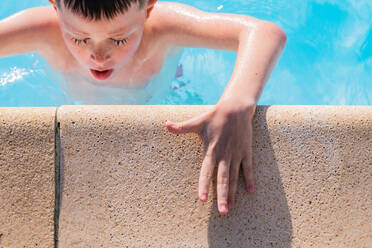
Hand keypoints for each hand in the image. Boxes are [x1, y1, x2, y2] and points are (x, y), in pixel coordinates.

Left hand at [165, 99, 255, 214]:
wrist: (236, 109)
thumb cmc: (214, 116)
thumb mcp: (197, 121)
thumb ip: (181, 127)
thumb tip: (165, 124)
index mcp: (211, 151)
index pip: (206, 172)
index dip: (204, 185)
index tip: (202, 199)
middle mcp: (224, 156)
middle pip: (223, 180)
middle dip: (223, 196)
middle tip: (222, 212)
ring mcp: (236, 154)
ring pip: (235, 178)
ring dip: (233, 193)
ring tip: (231, 208)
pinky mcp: (245, 151)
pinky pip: (248, 168)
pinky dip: (249, 179)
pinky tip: (250, 192)